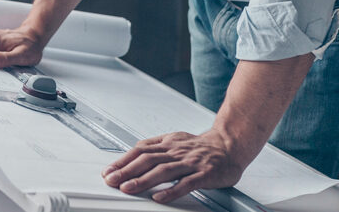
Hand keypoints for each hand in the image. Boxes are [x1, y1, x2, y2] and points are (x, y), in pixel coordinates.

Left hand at [102, 130, 247, 202]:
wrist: (230, 145)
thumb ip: (157, 146)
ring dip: (143, 180)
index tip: (108, 171)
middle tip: (111, 180)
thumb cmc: (202, 147)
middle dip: (127, 170)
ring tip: (128, 188)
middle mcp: (177, 151)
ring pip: (163, 170)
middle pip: (148, 160)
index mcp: (168, 143)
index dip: (123, 160)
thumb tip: (135, 150)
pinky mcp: (204, 174)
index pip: (140, 150)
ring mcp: (190, 163)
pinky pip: (186, 183)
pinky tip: (159, 198)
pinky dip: (171, 190)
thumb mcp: (176, 140)